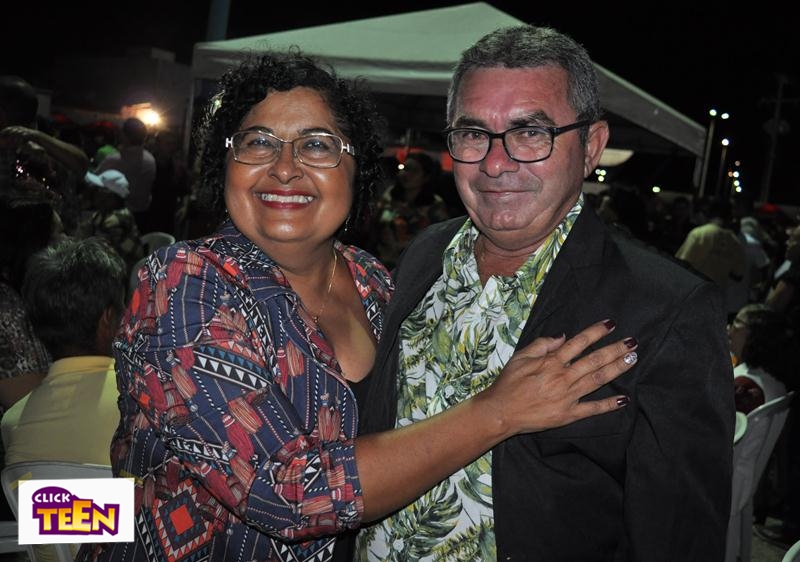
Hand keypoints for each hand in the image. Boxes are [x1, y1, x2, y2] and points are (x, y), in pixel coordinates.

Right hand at [478, 319, 635, 435]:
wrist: (500, 412)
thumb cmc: (508, 383)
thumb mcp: (520, 357)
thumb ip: (542, 345)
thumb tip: (563, 336)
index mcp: (551, 361)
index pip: (579, 342)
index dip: (596, 332)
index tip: (611, 324)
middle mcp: (563, 377)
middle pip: (595, 360)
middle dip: (615, 349)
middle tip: (633, 342)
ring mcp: (567, 396)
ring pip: (598, 379)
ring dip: (617, 369)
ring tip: (632, 359)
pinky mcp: (568, 414)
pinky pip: (592, 408)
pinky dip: (609, 404)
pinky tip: (624, 399)